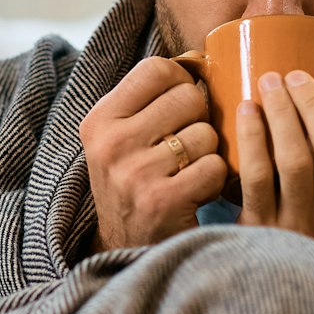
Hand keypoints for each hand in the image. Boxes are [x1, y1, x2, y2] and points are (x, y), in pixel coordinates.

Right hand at [80, 57, 229, 250]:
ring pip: (207, 134)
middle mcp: (111, 144)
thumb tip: (199, 61)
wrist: (125, 252)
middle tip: (186, 146)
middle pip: (188, 97)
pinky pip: (215, 167)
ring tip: (187, 174)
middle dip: (199, 119)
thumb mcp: (119, 141)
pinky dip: (215, 181)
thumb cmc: (134, 186)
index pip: (155, 69)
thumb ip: (146, 103)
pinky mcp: (162, 201)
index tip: (180, 105)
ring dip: (208, 154)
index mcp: (98, 121)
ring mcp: (135, 173)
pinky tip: (196, 193)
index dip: (180, 82)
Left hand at [235, 70, 313, 254]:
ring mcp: (301, 228)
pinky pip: (258, 175)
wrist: (269, 287)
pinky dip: (253, 136)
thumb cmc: (305, 228)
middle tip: (294, 76)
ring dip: (283, 113)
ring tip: (269, 83)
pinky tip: (246, 111)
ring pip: (296, 160)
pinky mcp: (262, 229)